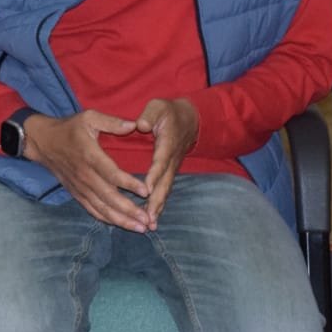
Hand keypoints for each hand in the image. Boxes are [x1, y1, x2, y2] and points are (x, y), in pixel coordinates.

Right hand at [23, 110, 151, 232]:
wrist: (43, 141)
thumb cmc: (69, 128)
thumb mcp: (89, 117)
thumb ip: (112, 122)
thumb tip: (135, 125)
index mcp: (89, 155)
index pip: (111, 173)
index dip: (129, 183)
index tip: (147, 191)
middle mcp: (85, 175)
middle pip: (108, 197)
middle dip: (129, 210)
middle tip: (148, 220)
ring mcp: (80, 186)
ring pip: (101, 207)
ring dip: (121, 220)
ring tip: (141, 228)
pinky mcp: (76, 193)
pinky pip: (92, 209)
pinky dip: (107, 219)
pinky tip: (122, 224)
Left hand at [135, 97, 199, 225]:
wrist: (190, 119)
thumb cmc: (168, 112)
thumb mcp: (158, 107)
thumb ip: (149, 115)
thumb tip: (141, 125)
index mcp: (167, 143)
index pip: (160, 161)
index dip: (153, 175)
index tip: (145, 189)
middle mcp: (171, 159)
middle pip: (164, 183)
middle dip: (156, 200)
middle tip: (148, 217)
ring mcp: (172, 167)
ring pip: (165, 189)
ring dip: (158, 207)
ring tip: (150, 224)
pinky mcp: (170, 172)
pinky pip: (165, 189)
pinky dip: (160, 203)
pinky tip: (153, 217)